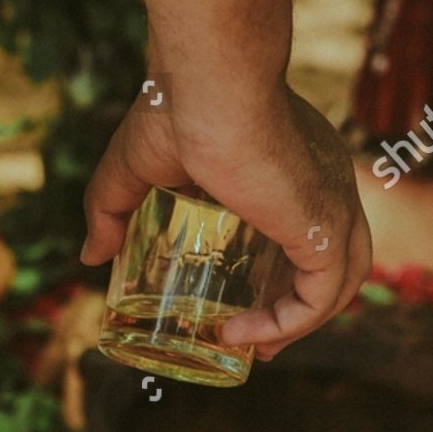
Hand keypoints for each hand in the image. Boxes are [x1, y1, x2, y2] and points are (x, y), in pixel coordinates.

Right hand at [80, 83, 371, 360]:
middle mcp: (328, 181)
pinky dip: (289, 324)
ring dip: (301, 323)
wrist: (210, 85)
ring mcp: (335, 203)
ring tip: (258, 346)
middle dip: (303, 307)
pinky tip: (242, 334)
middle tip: (261, 340)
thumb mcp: (134, 167)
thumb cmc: (175, 107)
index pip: (309, 224)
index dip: (286, 269)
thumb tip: (90, 258)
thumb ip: (111, 211)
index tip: (253, 303)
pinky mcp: (327, 226)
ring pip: (342, 281)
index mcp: (298, 161)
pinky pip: (321, 296)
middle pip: (337, 256)